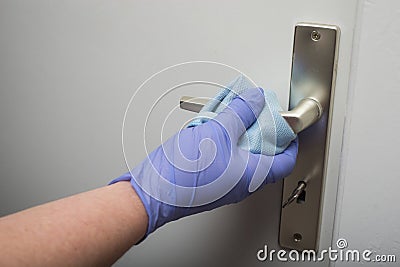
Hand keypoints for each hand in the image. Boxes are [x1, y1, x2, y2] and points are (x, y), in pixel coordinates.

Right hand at [111, 88, 297, 236]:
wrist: (152, 193)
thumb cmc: (183, 174)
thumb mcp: (218, 132)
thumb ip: (241, 113)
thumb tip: (256, 99)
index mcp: (251, 176)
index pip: (285, 161)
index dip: (290, 142)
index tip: (287, 126)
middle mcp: (240, 182)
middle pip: (262, 154)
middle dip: (260, 130)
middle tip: (254, 112)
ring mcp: (223, 181)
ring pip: (240, 153)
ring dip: (238, 132)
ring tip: (228, 115)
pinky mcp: (208, 177)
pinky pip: (223, 155)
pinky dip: (222, 139)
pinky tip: (210, 127)